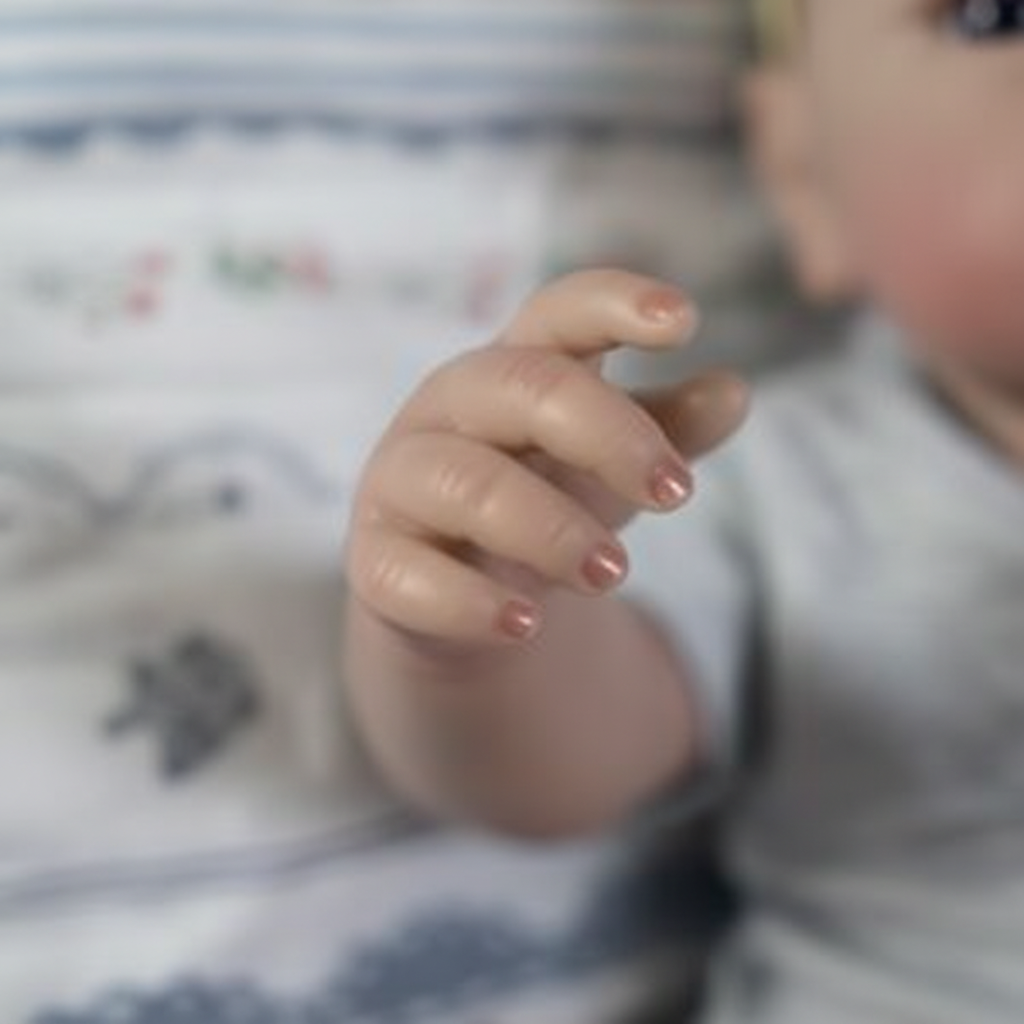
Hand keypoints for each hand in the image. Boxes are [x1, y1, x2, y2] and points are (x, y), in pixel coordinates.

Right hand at [346, 269, 747, 645]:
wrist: (452, 587)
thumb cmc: (537, 497)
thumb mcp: (606, 463)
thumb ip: (666, 429)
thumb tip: (733, 391)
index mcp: (511, 367)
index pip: (558, 312)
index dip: (615, 304)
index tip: (687, 323)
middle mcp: (448, 409)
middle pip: (523, 388)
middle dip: (610, 436)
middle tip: (679, 494)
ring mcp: (402, 482)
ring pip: (469, 485)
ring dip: (551, 529)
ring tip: (615, 573)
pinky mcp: (375, 560)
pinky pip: (407, 576)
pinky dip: (469, 603)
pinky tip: (526, 624)